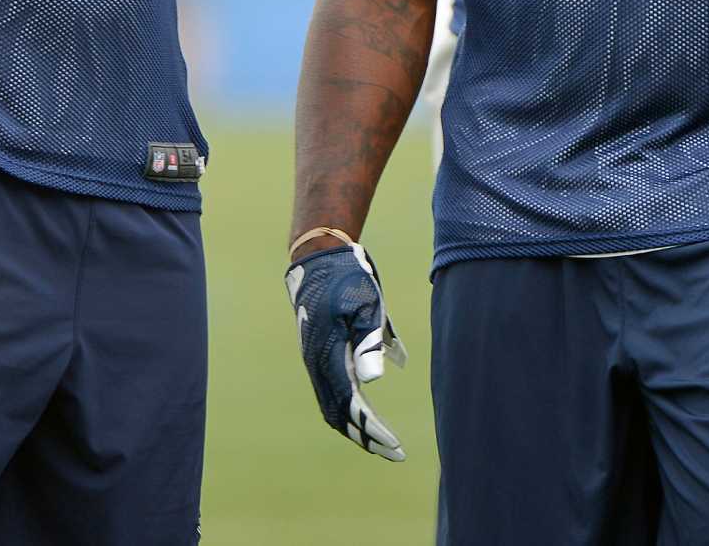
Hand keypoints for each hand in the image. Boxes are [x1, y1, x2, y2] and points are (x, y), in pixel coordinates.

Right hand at [286, 242, 407, 460]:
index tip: (395, 446)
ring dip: (354, 426)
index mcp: (328, 353)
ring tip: (379, 440)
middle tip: (393, 452)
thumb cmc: (347, 278)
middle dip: (365, 437)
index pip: (351, 405)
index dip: (372, 430)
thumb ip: (368, 342)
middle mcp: (317, 362)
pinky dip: (346, 409)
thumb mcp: (365, 305)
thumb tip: (374, 380)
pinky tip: (364, 413)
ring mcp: (314, 358)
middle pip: (337, 414)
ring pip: (330, 405)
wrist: (319, 255)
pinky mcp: (317, 352)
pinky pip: (329, 391)